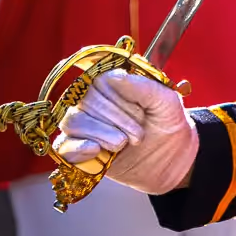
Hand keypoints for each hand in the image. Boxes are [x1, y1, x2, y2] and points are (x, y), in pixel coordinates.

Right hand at [55, 69, 198, 194]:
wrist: (173, 160)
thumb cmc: (169, 123)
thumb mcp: (166, 101)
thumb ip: (142, 87)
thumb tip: (113, 75)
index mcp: (115, 83)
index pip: (99, 80)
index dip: (118, 99)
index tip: (140, 112)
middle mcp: (96, 101)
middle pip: (85, 101)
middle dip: (115, 119)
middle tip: (137, 135)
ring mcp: (87, 126)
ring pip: (73, 121)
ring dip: (100, 133)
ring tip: (122, 144)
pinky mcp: (81, 152)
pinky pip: (62, 146)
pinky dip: (76, 148)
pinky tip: (95, 150)